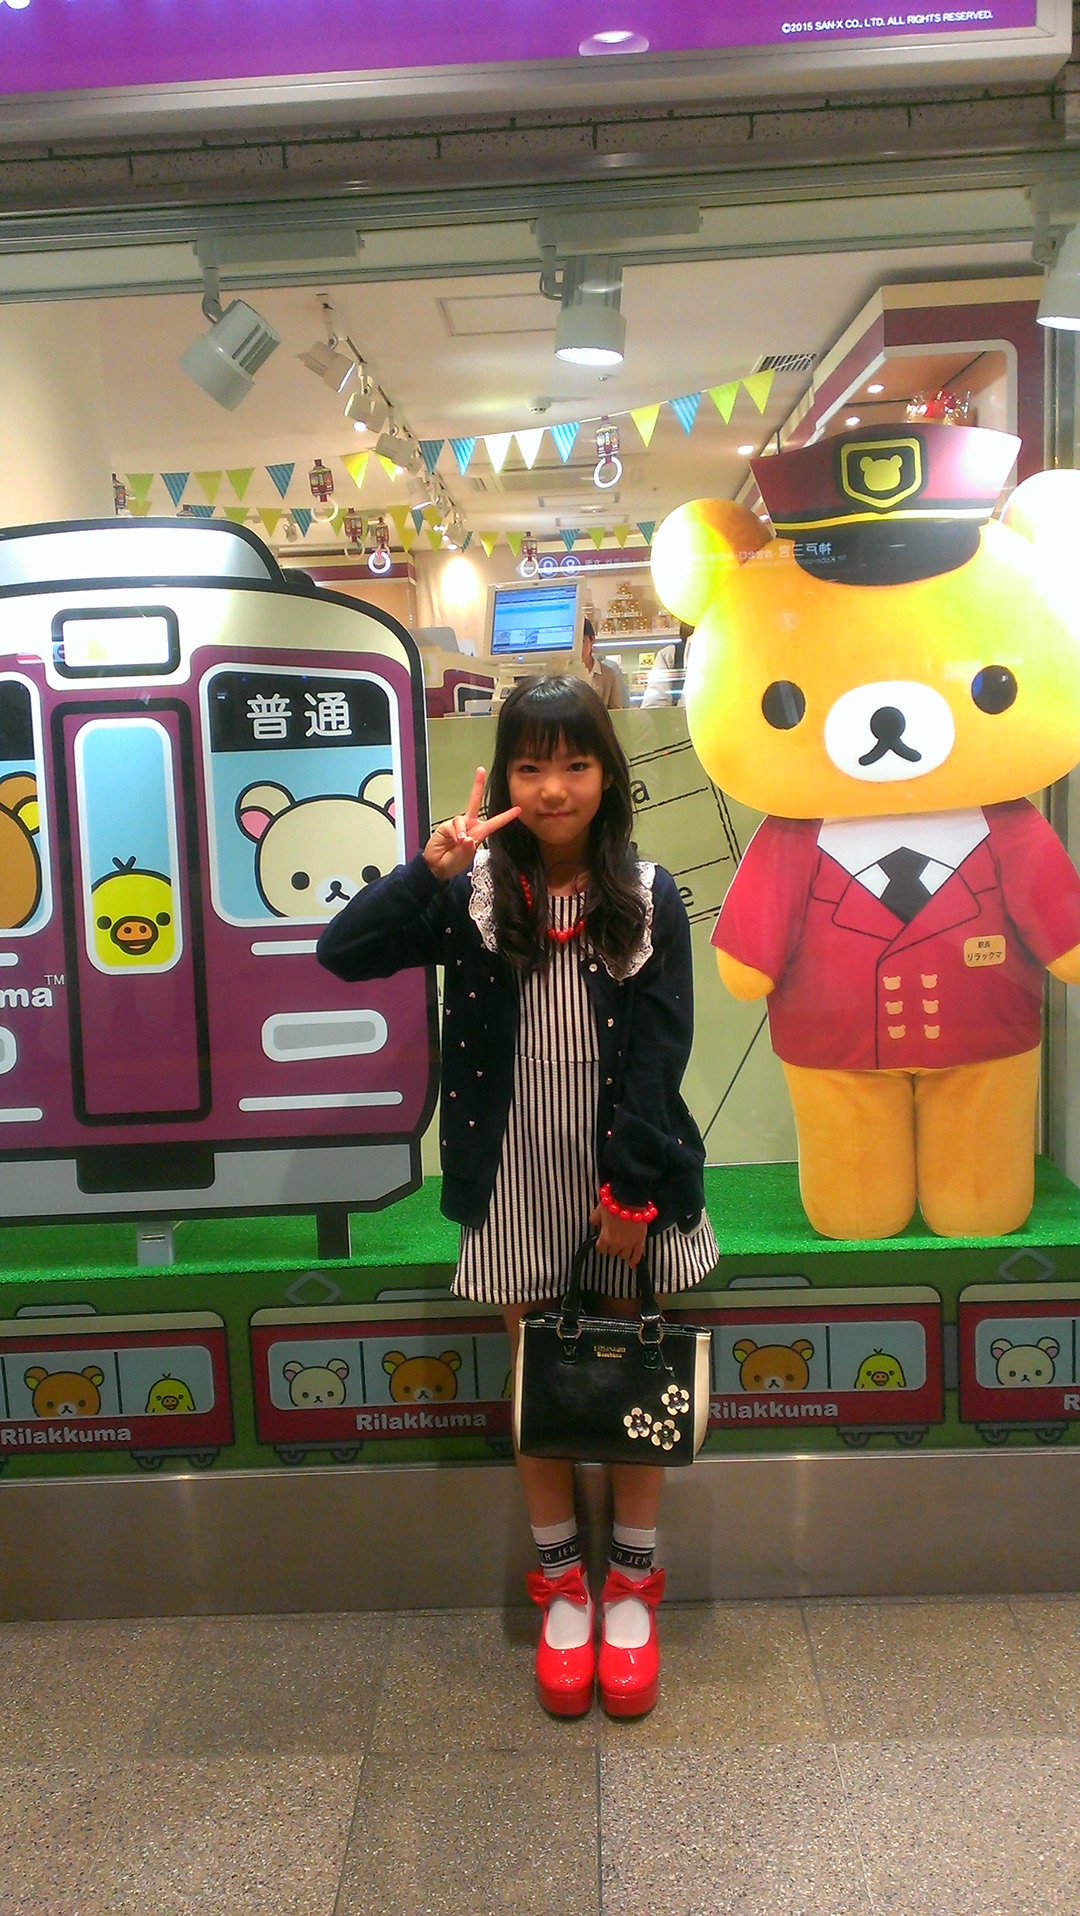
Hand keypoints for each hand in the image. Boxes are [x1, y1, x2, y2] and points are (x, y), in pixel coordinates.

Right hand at [423, 767, 519, 881]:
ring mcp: (457, 825)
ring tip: (461, 842)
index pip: (494, 823)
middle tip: (480, 770)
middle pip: (474, 802)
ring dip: (462, 831)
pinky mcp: (446, 826)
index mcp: (479, 833)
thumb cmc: (453, 862)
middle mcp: (469, 826)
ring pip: (462, 818)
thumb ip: (467, 848)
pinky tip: (456, 840)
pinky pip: (454, 825)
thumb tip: (467, 838)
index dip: (506, 816)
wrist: (436, 867)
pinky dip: (456, 833)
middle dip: (477, 786)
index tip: (517, 809)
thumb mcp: (465, 858)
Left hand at [590, 1200, 647, 1266]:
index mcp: (606, 1237)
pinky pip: (638, 1254)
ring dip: (621, 1252)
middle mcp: (617, 1243)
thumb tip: (594, 1224)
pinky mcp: (640, 1240)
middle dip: (611, 1247)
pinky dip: (635, 1260)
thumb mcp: (598, 1211)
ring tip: (621, 1247)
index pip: (600, 1249)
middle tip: (612, 1242)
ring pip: (624, 1255)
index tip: (601, 1243)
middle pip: (612, 1252)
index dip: (600, 1245)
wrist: (630, 1199)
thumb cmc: (614, 1203)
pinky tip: (632, 1264)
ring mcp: (630, 1243)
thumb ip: (594, 1220)